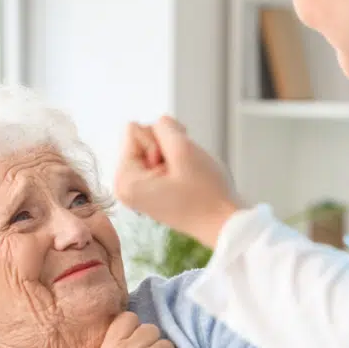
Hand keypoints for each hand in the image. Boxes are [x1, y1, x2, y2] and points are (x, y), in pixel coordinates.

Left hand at [114, 117, 242, 247]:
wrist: (224, 225)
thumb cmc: (206, 195)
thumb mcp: (183, 150)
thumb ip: (164, 127)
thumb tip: (159, 123)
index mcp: (124, 180)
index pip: (133, 130)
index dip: (160, 140)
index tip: (174, 164)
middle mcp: (125, 186)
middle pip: (141, 139)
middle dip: (166, 148)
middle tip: (183, 171)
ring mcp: (138, 190)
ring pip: (154, 148)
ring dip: (174, 155)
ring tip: (186, 177)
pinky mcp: (151, 190)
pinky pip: (160, 161)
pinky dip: (176, 164)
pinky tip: (186, 180)